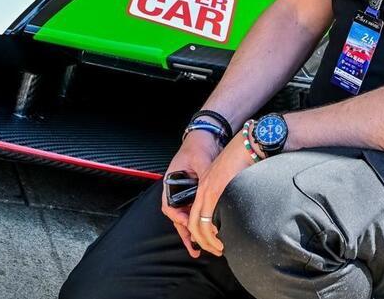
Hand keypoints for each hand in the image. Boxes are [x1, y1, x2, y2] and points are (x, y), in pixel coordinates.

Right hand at [161, 131, 221, 258]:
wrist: (205, 135)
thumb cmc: (199, 145)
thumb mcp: (202, 161)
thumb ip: (206, 177)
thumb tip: (213, 192)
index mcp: (171, 180)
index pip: (169, 205)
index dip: (178, 217)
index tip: (188, 224)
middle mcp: (175, 188)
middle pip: (176, 215)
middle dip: (185, 232)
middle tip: (195, 247)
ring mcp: (183, 191)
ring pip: (184, 215)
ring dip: (190, 231)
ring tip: (198, 248)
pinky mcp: (193, 192)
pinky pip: (192, 210)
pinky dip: (197, 222)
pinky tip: (204, 232)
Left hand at [187, 132, 255, 256]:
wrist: (246, 145)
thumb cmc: (243, 162)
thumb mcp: (230, 181)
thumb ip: (227, 196)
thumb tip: (233, 214)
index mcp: (206, 188)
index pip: (196, 217)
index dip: (200, 234)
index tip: (210, 244)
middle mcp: (203, 190)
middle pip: (194, 224)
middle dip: (202, 242)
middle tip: (213, 251)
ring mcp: (208, 190)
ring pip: (200, 223)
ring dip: (208, 240)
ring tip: (219, 249)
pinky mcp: (214, 189)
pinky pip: (209, 216)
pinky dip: (214, 231)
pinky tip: (222, 237)